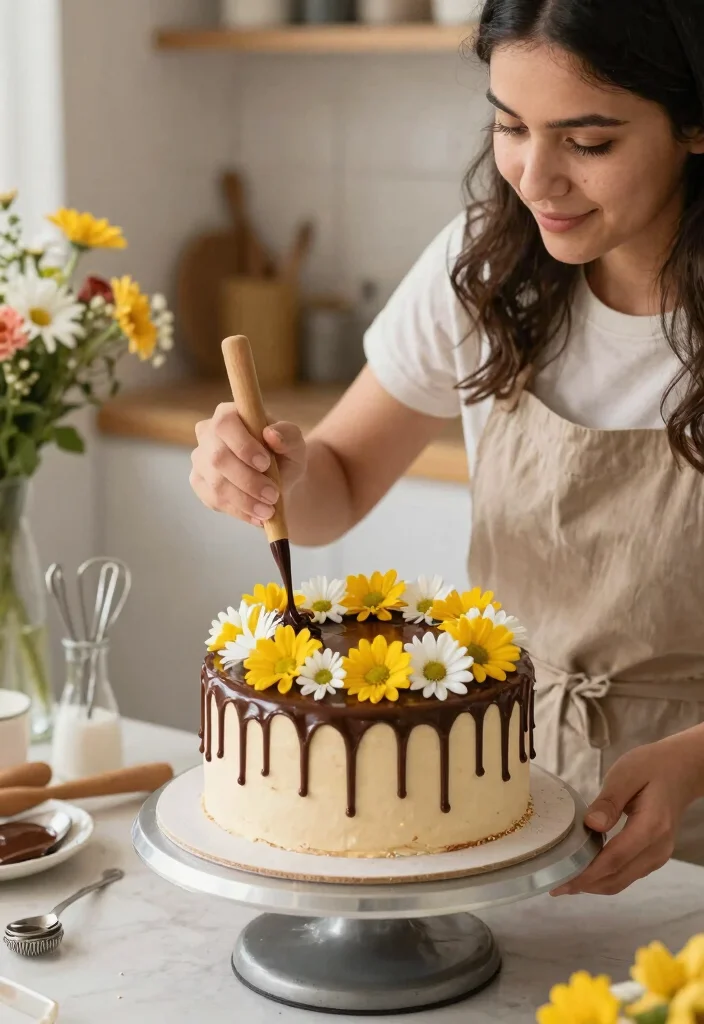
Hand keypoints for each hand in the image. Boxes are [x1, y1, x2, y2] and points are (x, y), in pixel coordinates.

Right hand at [190, 403, 306, 525]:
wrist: (278, 482)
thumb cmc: (284, 456)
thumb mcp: (295, 444)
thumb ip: (288, 435)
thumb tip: (271, 434)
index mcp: (229, 414)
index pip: (225, 424)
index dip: (243, 445)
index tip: (265, 463)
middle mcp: (208, 434)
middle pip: (218, 457)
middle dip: (248, 480)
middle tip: (272, 495)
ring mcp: (200, 460)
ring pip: (216, 483)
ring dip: (245, 500)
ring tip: (269, 510)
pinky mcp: (199, 484)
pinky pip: (214, 500)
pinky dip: (239, 511)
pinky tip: (257, 516)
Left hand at [551, 728, 703, 895]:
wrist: (681, 771)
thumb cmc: (651, 767)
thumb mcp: (626, 774)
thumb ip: (609, 801)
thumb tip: (591, 825)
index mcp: (651, 827)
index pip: (615, 859)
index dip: (587, 873)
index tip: (561, 879)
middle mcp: (657, 848)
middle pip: (617, 877)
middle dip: (585, 885)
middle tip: (554, 885)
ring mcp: (658, 855)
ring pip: (622, 880)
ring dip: (594, 885)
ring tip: (564, 882)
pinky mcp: (654, 856)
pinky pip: (627, 874)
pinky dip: (605, 877)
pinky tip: (585, 871)